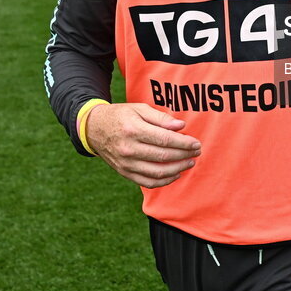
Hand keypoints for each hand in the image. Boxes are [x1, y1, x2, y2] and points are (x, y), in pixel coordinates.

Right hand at [86, 103, 200, 188]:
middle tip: (197, 152)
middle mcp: (129, 149)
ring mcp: (126, 163)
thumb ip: (161, 118)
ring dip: (177, 169)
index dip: (184, 143)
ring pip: (157, 172)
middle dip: (184, 155)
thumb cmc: (121, 116)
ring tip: (189, 163)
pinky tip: (175, 174)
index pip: (165, 140)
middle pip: (163, 156)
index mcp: (133, 129)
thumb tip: (181, 126)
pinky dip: (164, 181)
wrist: (94, 129)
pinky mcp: (124, 172)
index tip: (196, 143)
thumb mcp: (139, 109)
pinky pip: (147, 182)